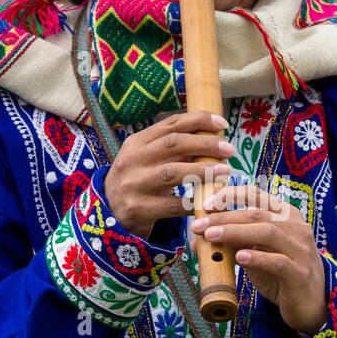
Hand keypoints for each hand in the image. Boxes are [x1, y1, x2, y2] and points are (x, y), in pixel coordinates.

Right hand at [103, 110, 234, 239]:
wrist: (107, 217)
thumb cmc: (137, 184)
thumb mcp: (147, 161)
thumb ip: (174, 150)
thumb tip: (211, 135)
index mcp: (136, 143)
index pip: (170, 124)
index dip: (198, 120)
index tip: (222, 123)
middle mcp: (131, 160)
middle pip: (173, 143)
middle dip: (205, 143)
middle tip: (229, 149)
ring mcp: (132, 185)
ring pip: (172, 172)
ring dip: (203, 170)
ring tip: (226, 171)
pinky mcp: (137, 209)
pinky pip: (173, 206)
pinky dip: (194, 202)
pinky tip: (211, 201)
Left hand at [189, 182, 327, 334]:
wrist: (310, 303)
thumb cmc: (280, 274)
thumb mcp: (256, 252)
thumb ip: (233, 242)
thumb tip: (198, 240)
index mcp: (285, 215)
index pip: (256, 194)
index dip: (229, 195)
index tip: (205, 203)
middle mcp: (296, 227)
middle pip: (257, 213)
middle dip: (224, 217)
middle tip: (198, 225)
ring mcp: (301, 250)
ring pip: (267, 233)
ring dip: (235, 232)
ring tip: (211, 236)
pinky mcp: (300, 273)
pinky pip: (278, 261)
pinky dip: (257, 257)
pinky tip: (239, 258)